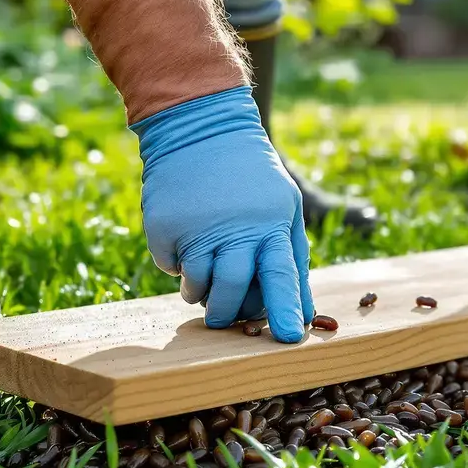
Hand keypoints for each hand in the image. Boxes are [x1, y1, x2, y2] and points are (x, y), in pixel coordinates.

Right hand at [131, 87, 313, 342]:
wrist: (201, 129)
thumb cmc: (252, 178)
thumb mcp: (285, 208)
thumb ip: (292, 259)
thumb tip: (304, 311)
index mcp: (269, 225)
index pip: (281, 274)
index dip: (285, 308)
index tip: (290, 338)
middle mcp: (231, 228)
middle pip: (231, 288)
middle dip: (229, 312)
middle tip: (226, 321)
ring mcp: (194, 227)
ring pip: (197, 285)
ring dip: (201, 291)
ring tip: (205, 273)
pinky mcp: (163, 226)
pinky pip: (169, 266)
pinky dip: (178, 264)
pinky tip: (187, 237)